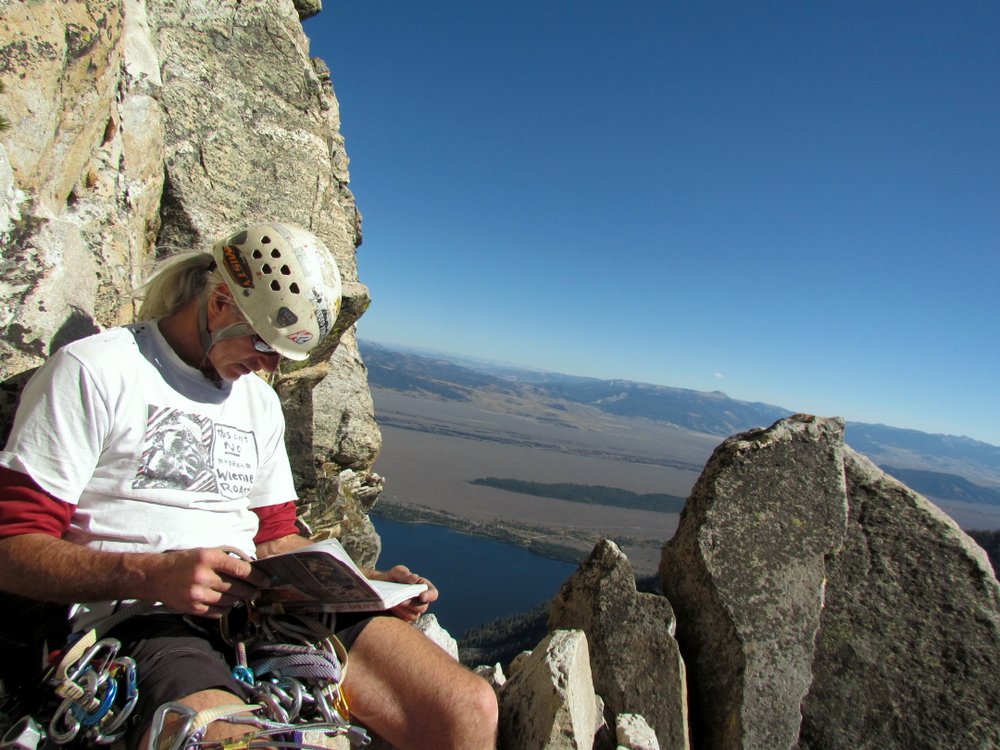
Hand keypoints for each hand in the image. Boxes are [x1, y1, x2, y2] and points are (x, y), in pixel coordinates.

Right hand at [145, 547, 268, 617]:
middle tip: (257, 591)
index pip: (241, 569)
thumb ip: (226, 560)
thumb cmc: (185, 562)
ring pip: (230, 601)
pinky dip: (226, 608)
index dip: (257, 577)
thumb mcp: (205, 553)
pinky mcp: (194, 608)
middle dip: (252, 590)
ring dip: (238, 599)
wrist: (156, 577)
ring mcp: (198, 594)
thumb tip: (251, 569)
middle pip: (238, 588)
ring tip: (240, 595)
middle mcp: (203, 576)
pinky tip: (225, 602)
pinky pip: (219, 612)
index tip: (267, 580)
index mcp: (208, 558)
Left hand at [373, 564, 438, 621]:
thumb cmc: (390, 578)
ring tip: (394, 602)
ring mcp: (413, 610)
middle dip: (411, 604)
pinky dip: (399, 614)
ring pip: (414, 615)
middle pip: (423, 607)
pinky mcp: (405, 618)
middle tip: (400, 600)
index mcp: (422, 587)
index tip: (421, 596)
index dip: (430, 595)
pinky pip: (406, 620)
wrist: (377, 589)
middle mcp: (420, 600)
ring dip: (404, 610)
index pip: (433, 593)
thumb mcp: (395, 572)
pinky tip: (392, 608)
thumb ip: (404, 573)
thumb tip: (415, 578)